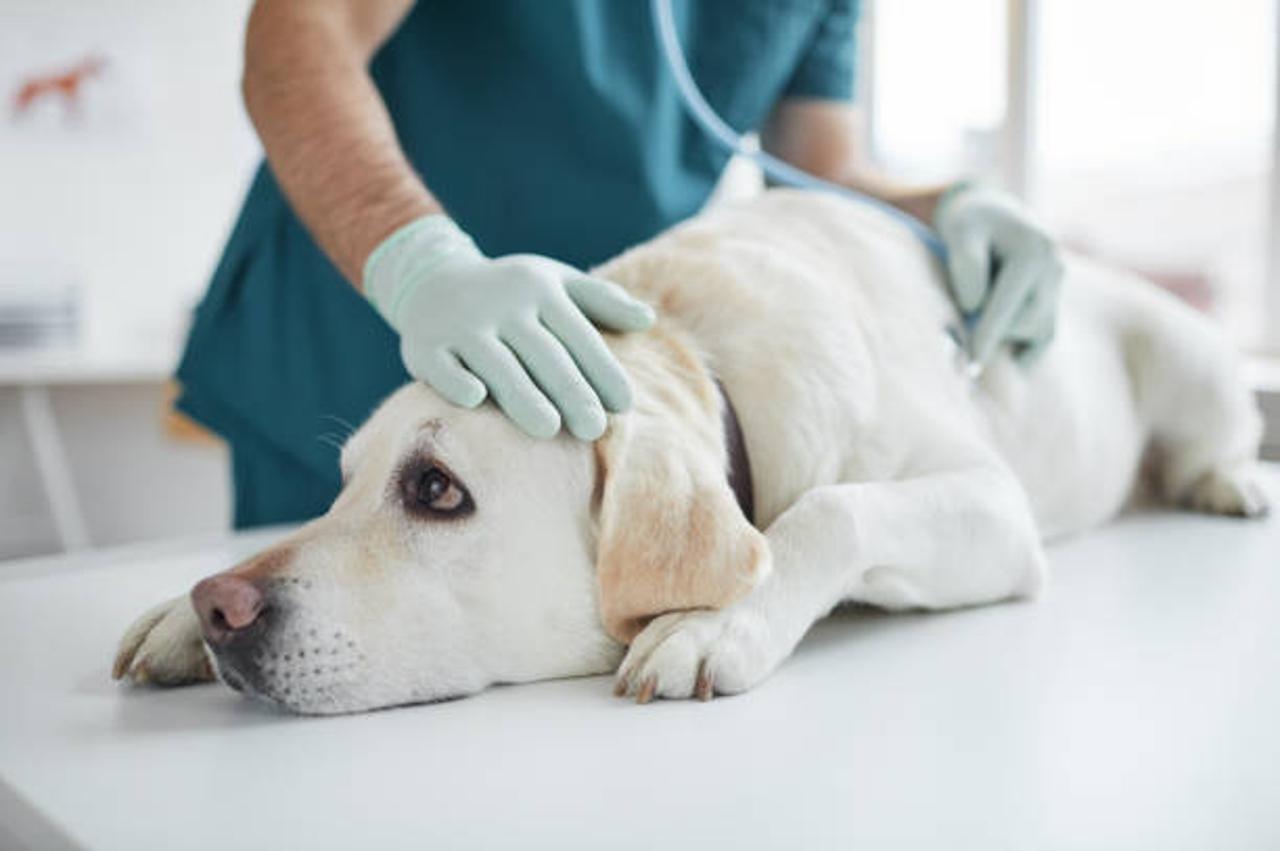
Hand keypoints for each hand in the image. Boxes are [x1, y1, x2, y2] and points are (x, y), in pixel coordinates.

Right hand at [364, 216, 654, 439]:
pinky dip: (456, 379)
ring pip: (496, 363)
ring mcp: (462, 325)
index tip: (623, 404)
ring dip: (521, 394)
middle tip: (593, 429)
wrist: (432, 279)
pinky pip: (442, 365)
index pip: (577, 334)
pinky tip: (475, 398)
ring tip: (548, 428)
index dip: (601, 368)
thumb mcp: (557, 283)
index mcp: (540, 290)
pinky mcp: (426, 345)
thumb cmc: (512, 292)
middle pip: (541, 353)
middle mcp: (502, 305)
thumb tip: (649, 320)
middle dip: (569, 391)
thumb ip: (603, 301)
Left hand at [935, 183, 1063, 365]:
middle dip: (991, 331)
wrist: (992, 214)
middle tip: (959, 324)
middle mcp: (1054, 271)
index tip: (971, 367)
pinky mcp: (1054, 303)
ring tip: (978, 315)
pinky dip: (1022, 352)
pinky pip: (1044, 339)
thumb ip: (966, 265)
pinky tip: (1000, 358)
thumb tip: (975, 307)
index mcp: (1033, 252)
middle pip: (1024, 323)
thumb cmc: (970, 223)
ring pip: (1035, 333)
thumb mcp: (960, 231)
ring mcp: (1059, 288)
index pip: (1007, 305)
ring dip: (1003, 335)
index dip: (987, 337)